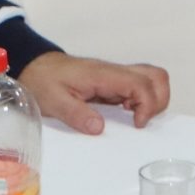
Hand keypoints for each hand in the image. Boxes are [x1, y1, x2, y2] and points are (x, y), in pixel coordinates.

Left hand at [17, 52, 167, 133]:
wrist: (36, 67)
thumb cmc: (44, 81)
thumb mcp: (54, 101)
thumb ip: (77, 114)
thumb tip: (100, 128)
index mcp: (103, 75)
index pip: (139, 83)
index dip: (147, 104)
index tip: (137, 125)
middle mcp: (114, 72)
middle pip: (155, 75)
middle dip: (159, 100)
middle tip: (141, 122)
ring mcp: (115, 75)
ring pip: (151, 78)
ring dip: (153, 98)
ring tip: (135, 119)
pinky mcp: (113, 81)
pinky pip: (138, 85)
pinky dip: (142, 99)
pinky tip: (127, 114)